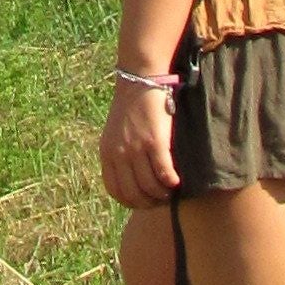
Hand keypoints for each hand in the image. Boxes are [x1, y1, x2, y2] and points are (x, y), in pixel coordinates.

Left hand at [99, 72, 182, 207]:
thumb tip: (133, 180)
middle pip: (134, 193)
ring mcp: (136, 149)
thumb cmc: (131, 108)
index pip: (116, 191)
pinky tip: (178, 182)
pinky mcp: (154, 142)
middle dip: (149, 203)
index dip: (131, 203)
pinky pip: (164, 172)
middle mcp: (119, 154)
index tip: (144, 203)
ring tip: (171, 192)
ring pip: (150, 186)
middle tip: (162, 201)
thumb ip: (120, 155)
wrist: (140, 81)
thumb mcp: (116, 134)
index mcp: (107, 154)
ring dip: (163, 194)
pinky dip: (171, 182)